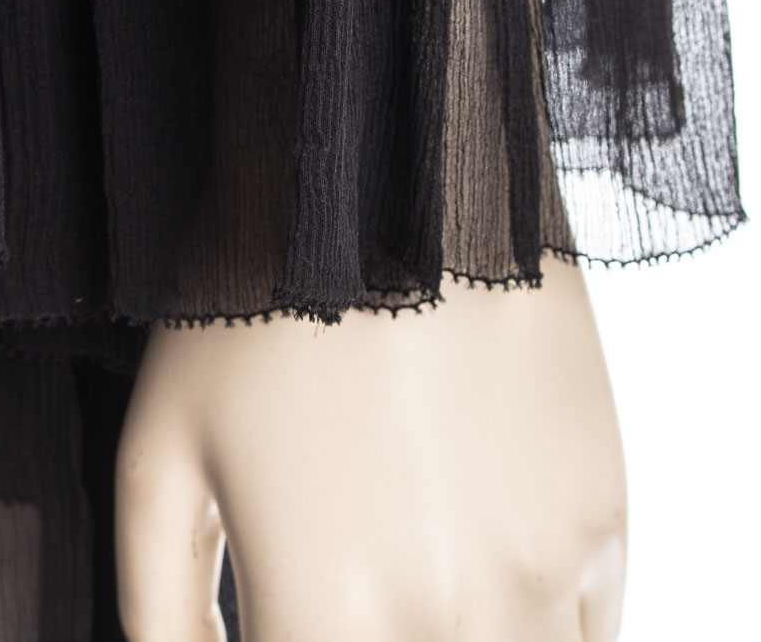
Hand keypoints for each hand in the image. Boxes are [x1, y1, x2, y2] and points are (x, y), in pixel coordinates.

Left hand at [114, 253, 626, 641]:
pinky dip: (530, 633)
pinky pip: (586, 640)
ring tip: (403, 594)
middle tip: (344, 600)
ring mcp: (543, 575)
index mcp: (326, 619)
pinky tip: (476, 579)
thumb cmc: (254, 306)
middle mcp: (449, 622)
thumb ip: (163, 610)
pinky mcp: (604, 518)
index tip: (287, 624)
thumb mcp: (157, 455)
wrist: (393, 166)